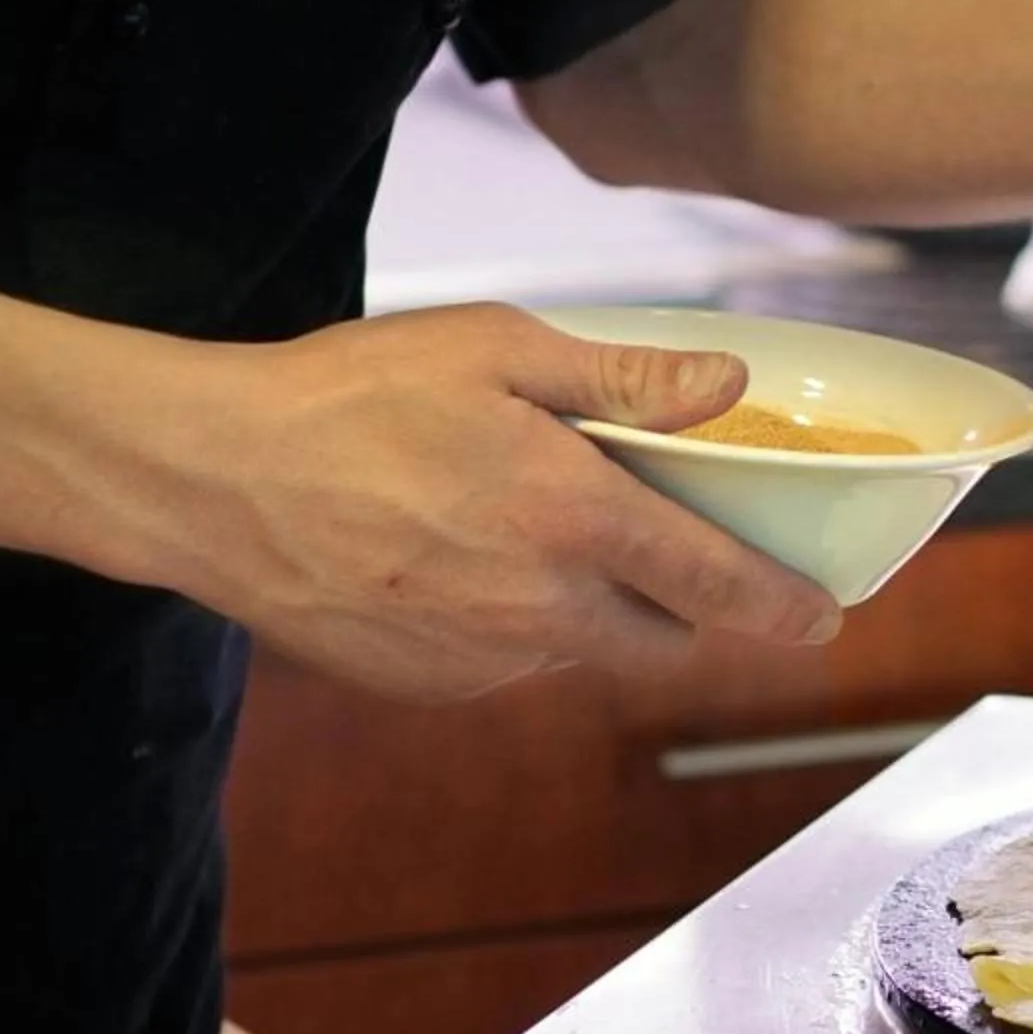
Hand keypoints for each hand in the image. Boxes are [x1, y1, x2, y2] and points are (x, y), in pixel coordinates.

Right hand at [126, 305, 843, 701]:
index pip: (716, 585)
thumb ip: (626, 378)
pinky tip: (462, 559)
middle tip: (671, 549)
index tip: (822, 619)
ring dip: (589, 606)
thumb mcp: (497, 349)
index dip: (781, 607)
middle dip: (687, 607)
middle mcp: (539, 608)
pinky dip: (514, 623)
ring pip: (581, 647)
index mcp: (572, 520)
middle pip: (662, 639)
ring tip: (528, 525)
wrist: (210, 478)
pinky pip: (508, 662)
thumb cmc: (352, 396)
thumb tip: (731, 389)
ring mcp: (480, 658)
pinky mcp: (427, 684)